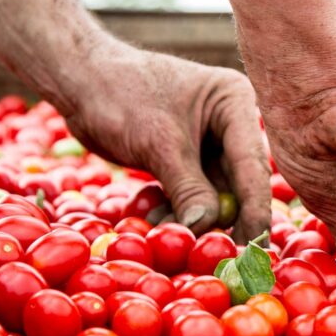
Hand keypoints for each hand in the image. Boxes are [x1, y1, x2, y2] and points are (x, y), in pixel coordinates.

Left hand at [63, 40, 270, 240]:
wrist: (78, 81)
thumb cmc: (119, 96)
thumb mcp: (158, 144)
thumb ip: (188, 188)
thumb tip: (208, 229)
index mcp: (235, 103)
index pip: (252, 164)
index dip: (255, 207)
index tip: (257, 245)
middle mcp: (230, 122)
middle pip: (238, 182)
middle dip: (221, 218)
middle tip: (217, 254)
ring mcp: (208, 142)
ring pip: (213, 193)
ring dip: (193, 218)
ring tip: (165, 232)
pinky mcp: (185, 158)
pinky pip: (190, 193)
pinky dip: (175, 210)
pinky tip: (154, 219)